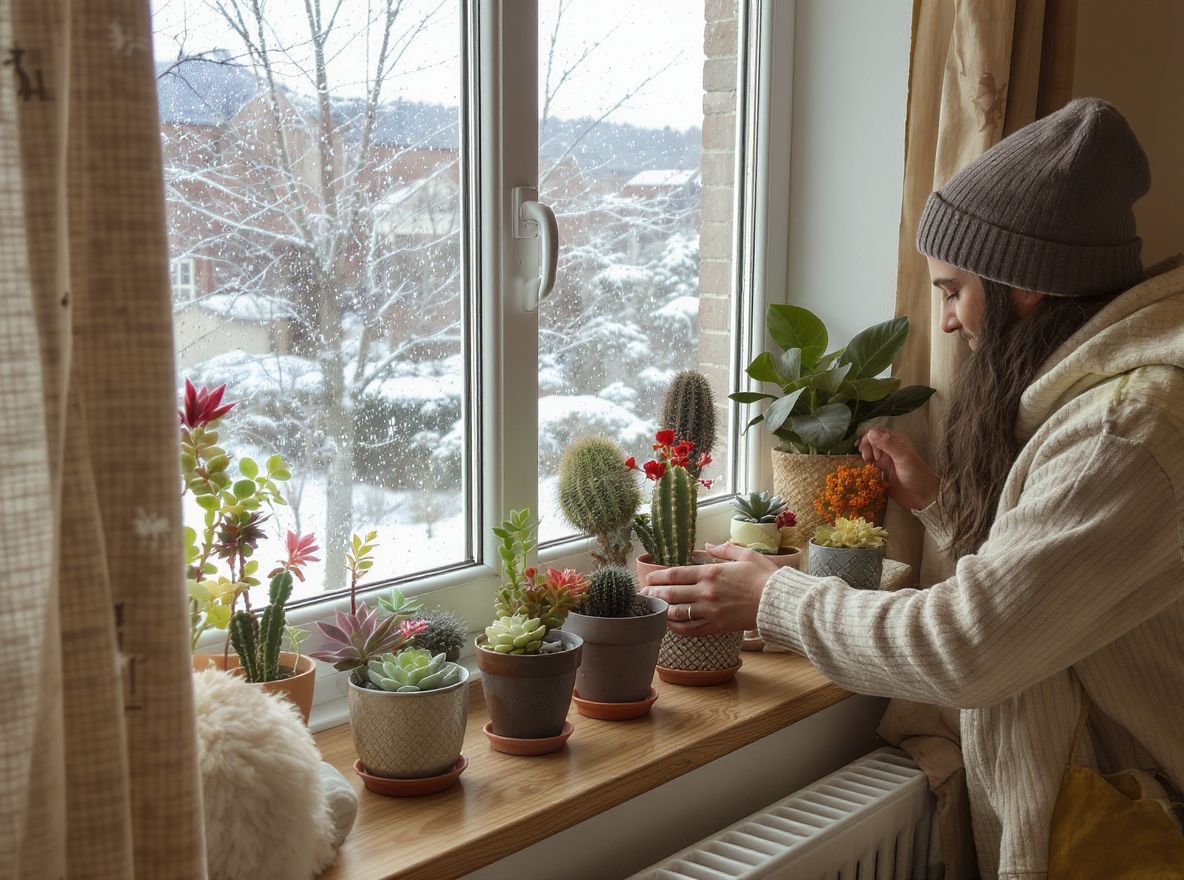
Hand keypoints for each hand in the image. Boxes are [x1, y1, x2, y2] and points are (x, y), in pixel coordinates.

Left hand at [638, 542, 777, 635]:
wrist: (779, 602)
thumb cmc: (766, 577)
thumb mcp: (746, 554)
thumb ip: (724, 549)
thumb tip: (707, 544)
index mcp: (711, 572)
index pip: (676, 574)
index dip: (658, 577)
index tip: (648, 578)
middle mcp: (706, 592)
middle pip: (672, 593)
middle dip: (654, 594)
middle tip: (642, 594)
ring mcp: (710, 611)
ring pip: (678, 612)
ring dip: (662, 610)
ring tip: (652, 608)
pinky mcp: (717, 626)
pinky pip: (692, 629)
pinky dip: (678, 628)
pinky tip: (670, 625)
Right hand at [858, 427, 938, 510]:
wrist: (922, 496)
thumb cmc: (916, 474)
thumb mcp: (903, 457)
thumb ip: (887, 444)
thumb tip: (870, 433)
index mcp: (896, 441)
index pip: (877, 432)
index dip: (868, 437)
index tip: (864, 447)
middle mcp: (889, 449)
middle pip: (870, 443)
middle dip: (865, 448)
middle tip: (867, 458)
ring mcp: (885, 462)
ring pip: (869, 454)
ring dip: (864, 458)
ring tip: (867, 465)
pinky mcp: (881, 474)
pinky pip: (869, 468)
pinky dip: (865, 468)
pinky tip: (865, 473)